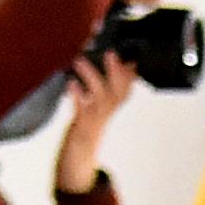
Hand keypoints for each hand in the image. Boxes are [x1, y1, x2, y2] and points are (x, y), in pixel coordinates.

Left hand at [55, 53, 136, 191]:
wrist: (80, 150)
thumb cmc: (91, 121)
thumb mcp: (105, 101)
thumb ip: (115, 82)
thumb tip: (125, 63)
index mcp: (113, 103)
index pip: (127, 87)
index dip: (131, 73)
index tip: (133, 59)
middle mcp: (108, 110)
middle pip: (118, 91)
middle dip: (117, 73)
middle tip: (111, 54)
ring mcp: (96, 117)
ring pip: (99, 96)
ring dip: (91, 77)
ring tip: (80, 61)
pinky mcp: (82, 123)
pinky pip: (81, 109)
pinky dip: (76, 97)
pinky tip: (71, 84)